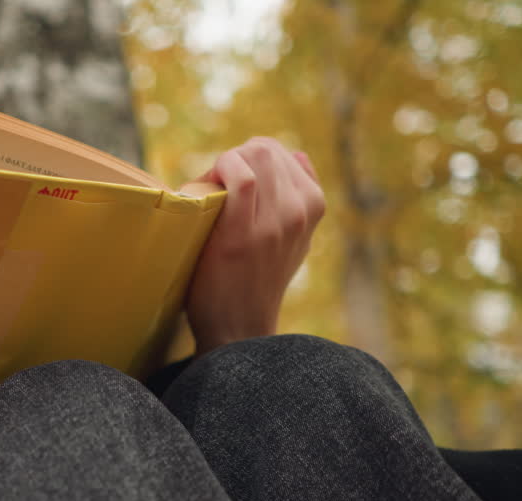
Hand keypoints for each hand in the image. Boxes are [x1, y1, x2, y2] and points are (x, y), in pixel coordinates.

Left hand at [182, 138, 323, 355]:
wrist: (240, 329)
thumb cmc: (256, 282)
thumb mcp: (294, 241)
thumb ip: (299, 199)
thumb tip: (297, 154)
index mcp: (314, 207)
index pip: (284, 153)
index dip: (250, 158)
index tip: (230, 178)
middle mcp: (301, 212)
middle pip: (267, 149)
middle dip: (235, 157)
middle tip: (215, 184)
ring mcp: (276, 222)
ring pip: (256, 156)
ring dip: (224, 164)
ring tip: (210, 189)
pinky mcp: (244, 233)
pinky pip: (241, 178)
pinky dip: (221, 171)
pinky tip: (206, 188)